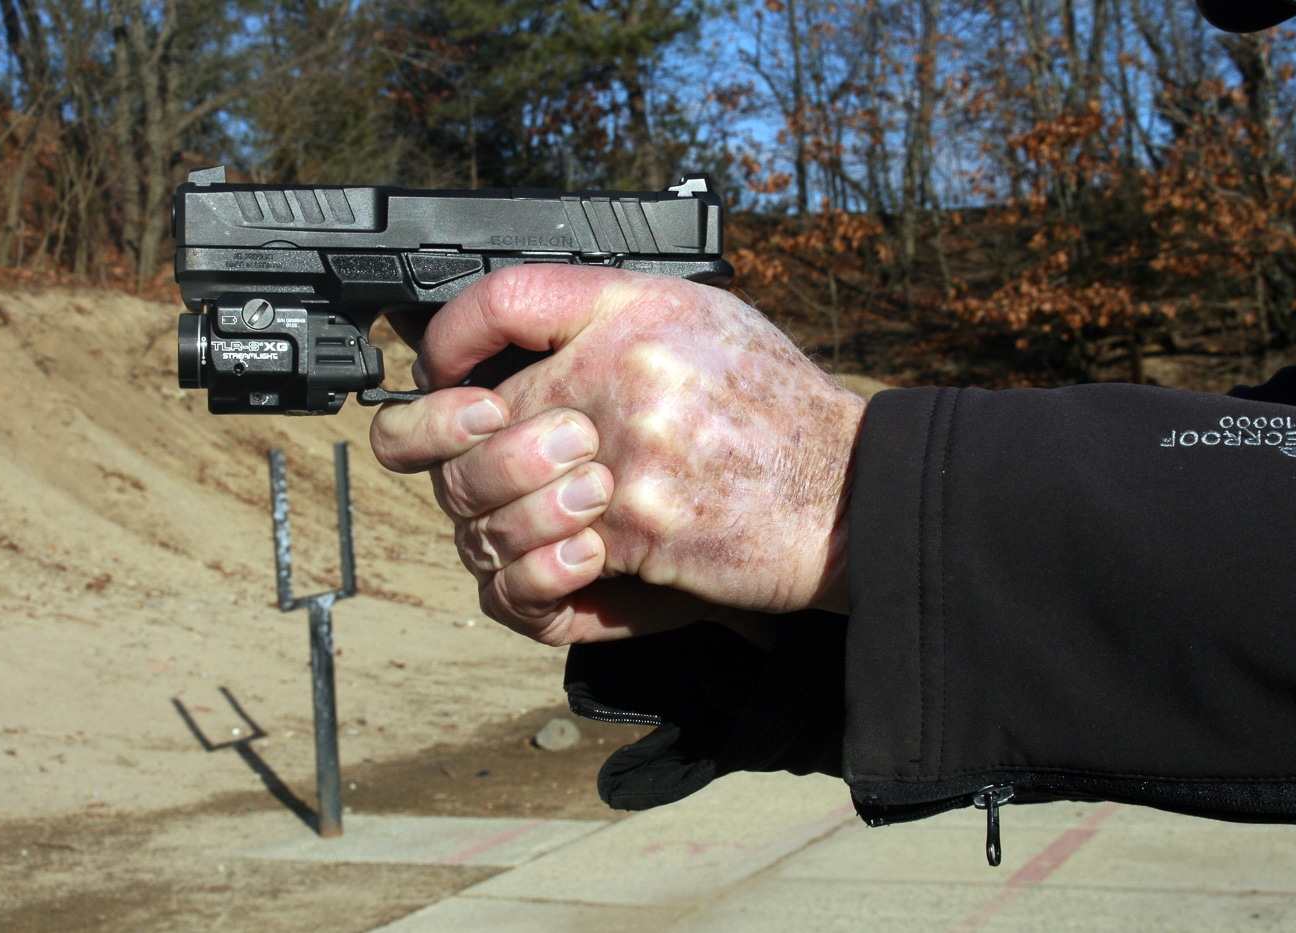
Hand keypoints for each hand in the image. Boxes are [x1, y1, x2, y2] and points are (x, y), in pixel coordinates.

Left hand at [370, 264, 865, 644]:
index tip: (443, 369)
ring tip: (539, 530)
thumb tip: (523, 338)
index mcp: (634, 312)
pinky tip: (570, 568)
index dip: (449, 337)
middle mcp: (622, 371)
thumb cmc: (779, 413)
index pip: (501, 298)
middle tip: (484, 478)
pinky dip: (537, 581)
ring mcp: (624, 454)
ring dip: (498, 528)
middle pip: (470, 418)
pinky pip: (534, 566)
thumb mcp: (704, 323)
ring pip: (486, 502)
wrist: (852, 494)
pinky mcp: (635, 529)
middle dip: (460, 461)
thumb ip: (610, 321)